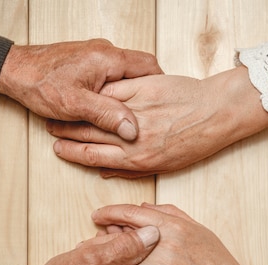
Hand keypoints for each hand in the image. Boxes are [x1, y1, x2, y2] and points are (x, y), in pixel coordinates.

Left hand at [0, 39, 162, 140]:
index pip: (149, 66)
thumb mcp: (75, 104)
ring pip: (124, 76)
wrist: (13, 70)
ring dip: (127, 96)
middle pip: (138, 71)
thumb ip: (106, 115)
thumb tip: (131, 130)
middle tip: (148, 117)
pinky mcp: (87, 63)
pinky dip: (114, 93)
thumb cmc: (40, 83)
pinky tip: (109, 110)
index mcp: (108, 58)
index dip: (160, 87)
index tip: (162, 108)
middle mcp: (105, 52)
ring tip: (129, 118)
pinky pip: (110, 77)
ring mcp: (96, 56)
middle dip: (144, 95)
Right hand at [49, 66, 267, 177]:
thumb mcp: (164, 165)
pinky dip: (97, 92)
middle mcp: (133, 137)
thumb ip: (132, 169)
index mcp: (137, 159)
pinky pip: (113, 91)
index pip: (94, 157)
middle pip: (89, 136)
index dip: (72, 154)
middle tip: (52, 129)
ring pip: (97, 112)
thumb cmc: (194, 142)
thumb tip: (106, 172)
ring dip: (76, 111)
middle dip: (66, 133)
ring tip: (63, 109)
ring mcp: (137, 111)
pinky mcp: (144, 90)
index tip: (59, 150)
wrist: (215, 115)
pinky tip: (86, 91)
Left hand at [91, 203, 257, 264]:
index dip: (110, 212)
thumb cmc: (216, 262)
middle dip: (105, 234)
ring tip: (102, 257)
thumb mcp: (197, 229)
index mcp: (174, 224)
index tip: (97, 215)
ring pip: (123, 256)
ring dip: (109, 256)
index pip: (132, 212)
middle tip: (96, 236)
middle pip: (123, 233)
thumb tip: (145, 207)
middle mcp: (166, 241)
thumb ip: (170, 214)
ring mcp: (162, 264)